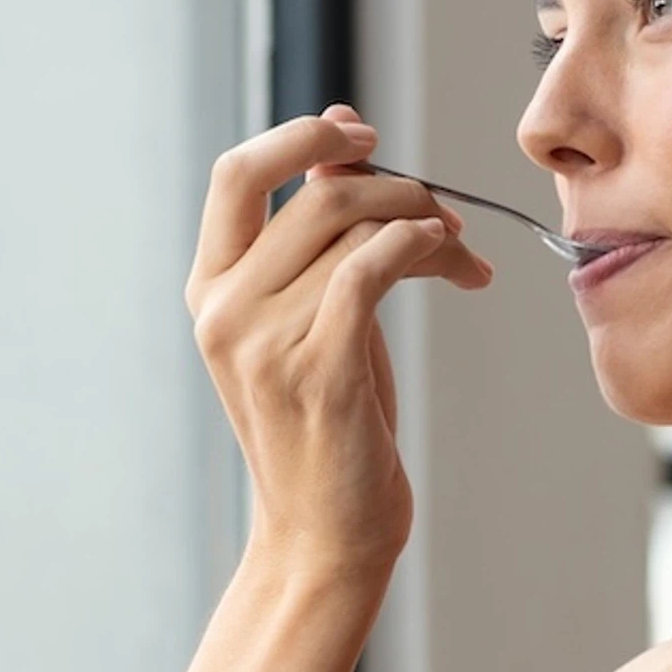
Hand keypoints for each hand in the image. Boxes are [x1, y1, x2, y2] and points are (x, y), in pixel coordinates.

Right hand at [186, 108, 493, 577]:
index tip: (362, 135)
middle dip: (394, 184)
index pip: (237, 173)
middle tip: (444, 211)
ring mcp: (265, 341)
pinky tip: (454, 265)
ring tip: (463, 258)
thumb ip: (313, 244)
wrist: (323, 537)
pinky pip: (374, 267)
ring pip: (356, 228)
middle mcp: (224, 311)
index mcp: (209, 292)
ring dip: (428, 226)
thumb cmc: (325, 430)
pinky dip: (422, 248)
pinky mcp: (319, 369)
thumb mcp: (305, 323)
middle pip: (315, 192)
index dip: (303, 136)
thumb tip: (341, 137)